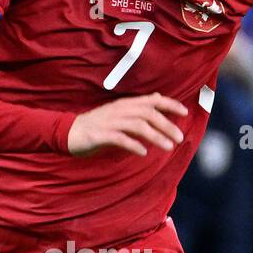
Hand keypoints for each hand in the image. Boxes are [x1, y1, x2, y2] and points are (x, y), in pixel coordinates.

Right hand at [68, 93, 187, 157]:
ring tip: (168, 147)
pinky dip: (133, 145)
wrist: (67, 132)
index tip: (184, 112)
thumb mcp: (118, 112)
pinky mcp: (100, 134)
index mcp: (124, 104)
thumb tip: (157, 98)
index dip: (169, 104)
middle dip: (166, 125)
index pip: (151, 101)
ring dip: (155, 136)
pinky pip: (120, 138)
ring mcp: (109, 122)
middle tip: (179, 138)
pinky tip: (143, 153)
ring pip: (137, 125)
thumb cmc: (95, 125)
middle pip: (148, 113)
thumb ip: (137, 107)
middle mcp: (119, 110)